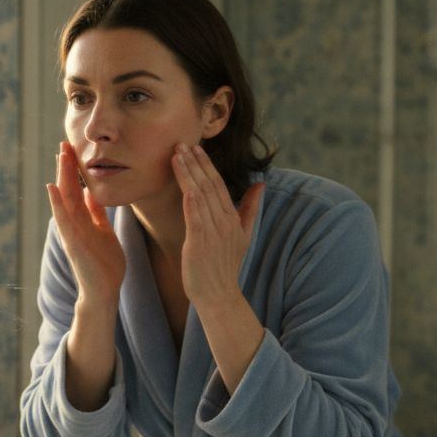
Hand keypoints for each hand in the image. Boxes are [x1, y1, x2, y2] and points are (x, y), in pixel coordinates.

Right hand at [45, 141, 124, 308]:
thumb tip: (91, 193)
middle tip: (64, 143)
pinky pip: (64, 219)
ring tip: (59, 157)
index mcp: (82, 219)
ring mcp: (71, 232)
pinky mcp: (73, 243)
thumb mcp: (103, 231)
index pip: (77, 189)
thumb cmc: (104, 264)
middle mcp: (74, 223)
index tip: (73, 149)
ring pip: (64, 200)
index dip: (75, 169)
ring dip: (61, 177)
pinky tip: (52, 187)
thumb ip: (95, 213)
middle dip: (67, 167)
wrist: (103, 291)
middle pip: (68, 189)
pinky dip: (57, 203)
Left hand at [171, 143, 264, 307]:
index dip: (206, 165)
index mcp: (232, 218)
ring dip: (188, 173)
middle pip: (209, 185)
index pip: (218, 184)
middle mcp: (224, 221)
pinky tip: (184, 183)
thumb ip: (250, 208)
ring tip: (176, 154)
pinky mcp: (200, 241)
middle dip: (196, 162)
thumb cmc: (225, 266)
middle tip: (182, 143)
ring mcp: (213, 231)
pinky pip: (195, 215)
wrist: (219, 294)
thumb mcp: (243, 234)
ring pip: (200, 195)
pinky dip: (191, 197)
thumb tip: (261, 184)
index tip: (194, 148)